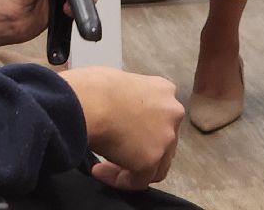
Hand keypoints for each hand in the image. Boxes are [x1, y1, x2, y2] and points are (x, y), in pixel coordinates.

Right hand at [60, 67, 182, 189]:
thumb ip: (131, 100)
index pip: (160, 117)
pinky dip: (120, 180)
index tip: (118, 130)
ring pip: (155, 164)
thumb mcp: (120, 83)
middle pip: (162, 141)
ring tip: (102, 165)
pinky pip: (139, 180)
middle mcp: (173, 113)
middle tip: (113, 151)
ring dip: (130, 167)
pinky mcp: (152, 159)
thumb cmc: (94, 87)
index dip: (140, 129)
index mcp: (164, 90)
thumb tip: (119, 112)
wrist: (90, 101)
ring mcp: (166, 137)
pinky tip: (99, 171)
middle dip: (138, 149)